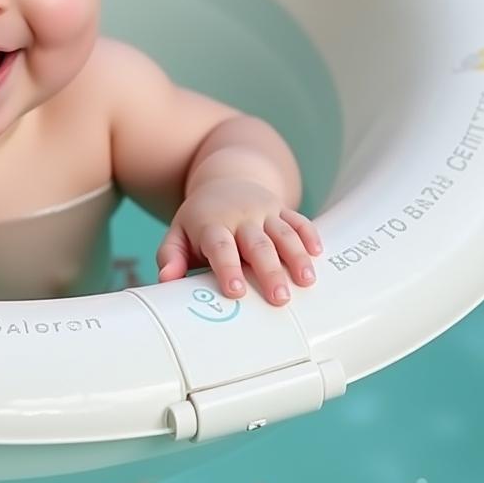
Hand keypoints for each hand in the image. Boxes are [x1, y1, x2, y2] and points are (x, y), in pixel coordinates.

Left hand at [155, 179, 321, 305]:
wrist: (224, 183)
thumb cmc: (200, 221)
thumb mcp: (178, 234)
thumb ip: (170, 257)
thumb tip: (166, 281)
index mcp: (211, 224)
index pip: (220, 246)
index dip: (228, 267)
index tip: (235, 291)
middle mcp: (240, 216)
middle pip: (257, 244)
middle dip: (269, 271)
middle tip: (279, 299)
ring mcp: (264, 212)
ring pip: (283, 233)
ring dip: (296, 257)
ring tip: (306, 282)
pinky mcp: (282, 210)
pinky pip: (299, 220)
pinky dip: (310, 235)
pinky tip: (317, 253)